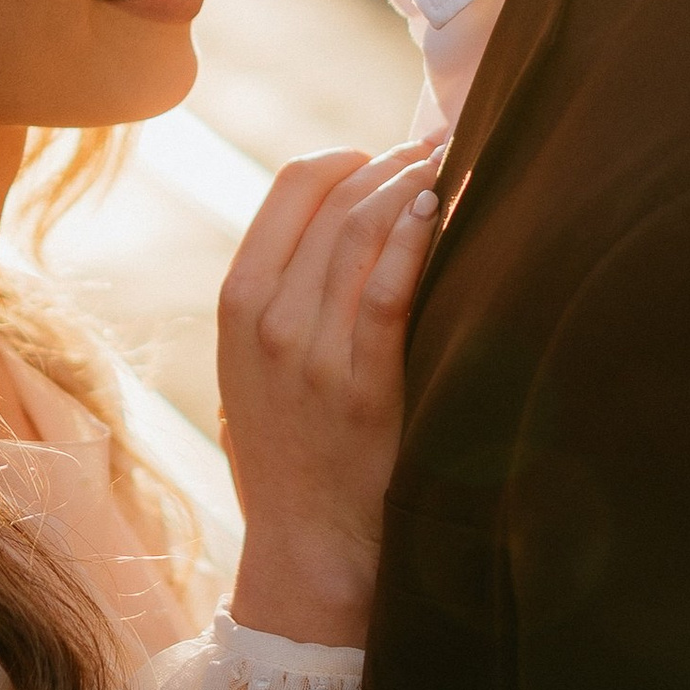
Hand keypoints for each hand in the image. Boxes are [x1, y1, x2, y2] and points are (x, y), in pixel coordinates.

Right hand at [219, 142, 440, 646]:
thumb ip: (276, 301)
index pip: (291, 188)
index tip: (388, 154)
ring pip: (364, 232)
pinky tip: (443, 211)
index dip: (348, 156)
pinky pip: (388, 290)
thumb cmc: (289, 454)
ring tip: (452, 166)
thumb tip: (334, 226)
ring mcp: (312, 353)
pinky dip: (417, 238)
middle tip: (441, 144)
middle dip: (395, 160)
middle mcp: (267, 320)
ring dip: (414, 184)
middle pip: (337, 199)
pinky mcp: (362, 387)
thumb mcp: (250, 369)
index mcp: (237, 305)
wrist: (307, 545)